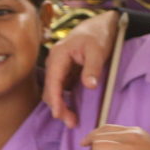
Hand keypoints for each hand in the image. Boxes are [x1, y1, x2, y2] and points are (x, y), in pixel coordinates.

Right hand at [44, 10, 120, 127]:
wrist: (98, 27)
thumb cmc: (97, 36)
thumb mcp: (98, 50)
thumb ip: (93, 68)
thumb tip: (90, 85)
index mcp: (58, 55)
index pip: (53, 81)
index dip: (55, 99)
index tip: (59, 114)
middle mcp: (54, 62)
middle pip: (51, 90)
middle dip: (59, 107)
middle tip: (71, 123)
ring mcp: (59, 68)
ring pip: (55, 92)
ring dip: (62, 106)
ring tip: (73, 121)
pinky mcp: (65, 73)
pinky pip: (62, 90)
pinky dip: (66, 101)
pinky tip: (73, 111)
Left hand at [79, 125, 149, 149]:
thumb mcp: (146, 147)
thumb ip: (130, 147)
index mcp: (134, 131)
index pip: (108, 128)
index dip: (94, 134)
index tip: (86, 141)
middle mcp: (129, 136)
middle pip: (100, 137)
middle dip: (92, 149)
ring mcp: (127, 148)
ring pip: (98, 148)